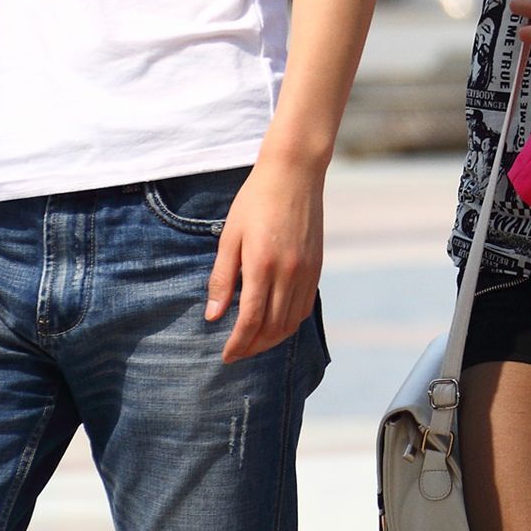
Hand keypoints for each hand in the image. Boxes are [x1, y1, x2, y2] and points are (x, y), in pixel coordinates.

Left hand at [205, 157, 325, 363]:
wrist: (294, 174)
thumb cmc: (255, 201)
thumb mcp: (229, 237)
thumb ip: (222, 278)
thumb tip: (214, 315)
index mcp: (263, 265)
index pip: (251, 320)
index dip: (238, 343)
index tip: (226, 355)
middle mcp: (289, 274)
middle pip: (273, 328)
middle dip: (253, 347)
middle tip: (236, 353)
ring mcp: (306, 272)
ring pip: (291, 322)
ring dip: (272, 339)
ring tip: (253, 343)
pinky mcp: (316, 268)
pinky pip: (304, 307)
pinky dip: (289, 323)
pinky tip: (275, 323)